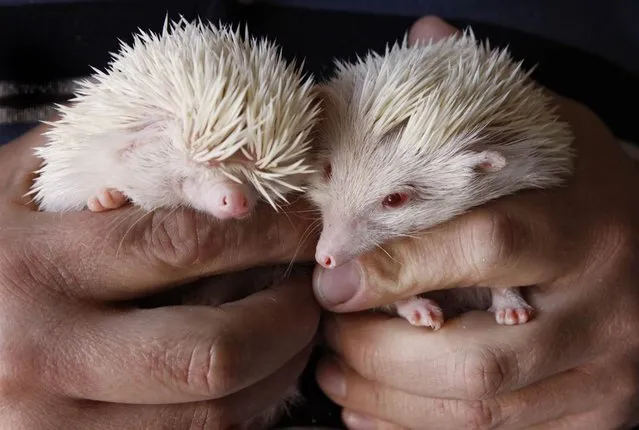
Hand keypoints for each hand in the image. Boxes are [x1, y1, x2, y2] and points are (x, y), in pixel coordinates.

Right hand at [0, 124, 319, 427]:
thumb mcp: (20, 189)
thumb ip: (105, 158)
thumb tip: (208, 140)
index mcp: (35, 267)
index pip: (183, 246)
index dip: (268, 236)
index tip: (311, 228)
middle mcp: (43, 356)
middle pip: (213, 354)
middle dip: (288, 321)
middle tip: (311, 292)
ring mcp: (56, 428)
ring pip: (213, 415)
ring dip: (277, 372)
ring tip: (291, 332)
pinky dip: (239, 411)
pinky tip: (249, 376)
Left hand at [311, 17, 638, 429]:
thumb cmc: (589, 192)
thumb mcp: (554, 133)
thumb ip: (483, 101)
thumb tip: (419, 37)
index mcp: (585, 226)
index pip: (485, 248)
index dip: (398, 267)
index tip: (330, 277)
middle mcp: (604, 309)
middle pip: (476, 355)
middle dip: (379, 353)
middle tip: (324, 333)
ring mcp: (605, 373)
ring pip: (482, 410)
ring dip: (389, 400)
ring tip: (334, 374)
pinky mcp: (596, 415)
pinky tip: (373, 411)